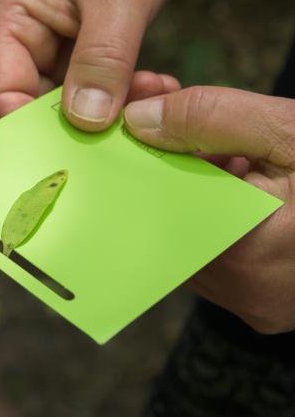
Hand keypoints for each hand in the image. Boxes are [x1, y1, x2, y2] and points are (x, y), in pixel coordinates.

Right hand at [0, 0, 186, 128]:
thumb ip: (101, 61)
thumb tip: (86, 122)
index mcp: (5, 20)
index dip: (30, 127)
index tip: (73, 153)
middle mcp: (16, 39)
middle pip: (28, 106)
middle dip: (78, 122)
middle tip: (127, 131)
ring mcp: (45, 49)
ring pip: (63, 105)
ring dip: (107, 109)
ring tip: (153, 100)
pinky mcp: (74, 55)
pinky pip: (89, 92)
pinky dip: (120, 96)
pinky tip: (153, 87)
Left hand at [125, 86, 294, 332]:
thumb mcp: (288, 132)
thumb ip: (209, 118)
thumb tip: (136, 120)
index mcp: (246, 250)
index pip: (160, 196)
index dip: (148, 150)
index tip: (143, 111)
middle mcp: (244, 291)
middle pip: (172, 217)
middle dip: (172, 162)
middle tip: (178, 116)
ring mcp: (256, 304)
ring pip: (192, 234)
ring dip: (197, 187)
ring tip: (233, 154)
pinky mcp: (268, 305)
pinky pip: (219, 251)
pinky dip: (219, 213)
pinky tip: (246, 180)